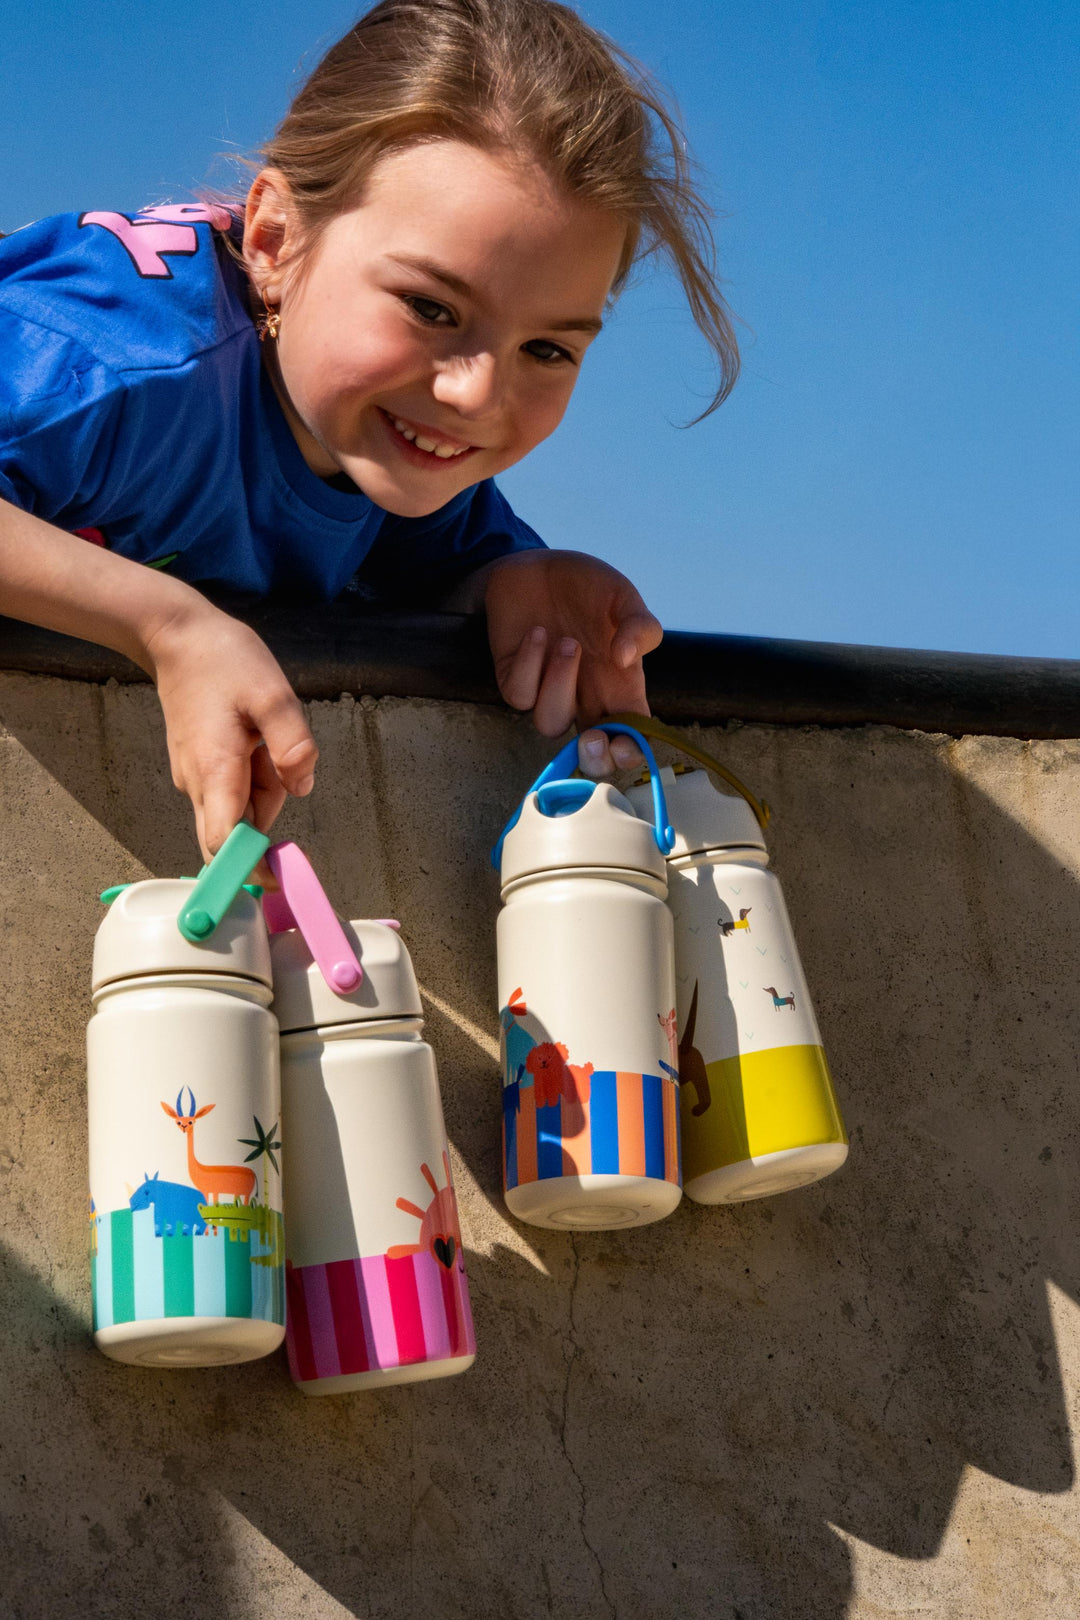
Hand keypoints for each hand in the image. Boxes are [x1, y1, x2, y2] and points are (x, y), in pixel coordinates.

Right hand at [143, 602, 317, 867]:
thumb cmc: (225, 661)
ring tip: (261, 731)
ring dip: (266, 785)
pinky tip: (254, 735)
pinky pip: (237, 789)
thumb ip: (293, 743)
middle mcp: (200, 784)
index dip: (249, 869)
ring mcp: (198, 779)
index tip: (279, 878)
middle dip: (269, 812)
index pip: (223, 845)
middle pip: (239, 832)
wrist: (178, 638)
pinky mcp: (202, 770)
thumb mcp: (273, 694)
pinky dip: (256, 774)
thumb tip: (304, 786)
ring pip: (242, 809)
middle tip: (275, 755)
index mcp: (215, 771)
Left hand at [484, 550, 662, 775]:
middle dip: (593, 758)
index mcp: (619, 685)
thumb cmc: (587, 586)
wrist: (537, 565)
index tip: (624, 743)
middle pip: (589, 754)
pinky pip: (520, 694)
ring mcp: (548, 690)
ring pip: (550, 723)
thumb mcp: (623, 597)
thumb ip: (639, 625)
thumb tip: (626, 659)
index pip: (630, 736)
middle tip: (594, 737)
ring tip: (567, 641)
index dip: (629, 752)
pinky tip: (537, 632)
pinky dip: (529, 663)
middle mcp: (585, 695)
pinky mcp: (514, 678)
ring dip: (560, 685)